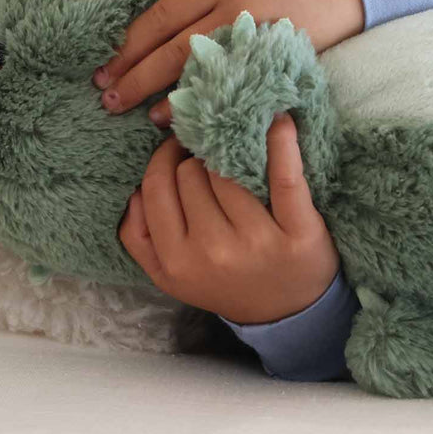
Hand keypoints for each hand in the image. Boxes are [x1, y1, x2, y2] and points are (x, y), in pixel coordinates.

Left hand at [94, 0, 363, 119]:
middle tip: (100, 80)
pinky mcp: (262, 48)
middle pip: (157, 21)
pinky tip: (165, 115)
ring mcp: (244, 15)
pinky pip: (211, 78)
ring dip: (141, 82)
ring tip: (117, 102)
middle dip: (122, 55)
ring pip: (177, 54)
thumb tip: (139, 0)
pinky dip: (183, 100)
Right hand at [118, 113, 340, 323]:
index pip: (157, 187)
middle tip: (210, 158)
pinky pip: (285, 175)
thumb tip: (134, 191)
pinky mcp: (298, 231)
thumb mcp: (172, 276)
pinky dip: (282, 142)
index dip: (165, 159)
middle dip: (197, 161)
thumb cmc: (227, 282)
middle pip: (191, 174)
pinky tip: (278, 121)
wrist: (290, 313)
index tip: (178, 149)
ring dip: (230, 154)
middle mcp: (213, 252)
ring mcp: (257, 241)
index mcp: (176, 263)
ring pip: (227, 170)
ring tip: (236, 154)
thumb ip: (141, 238)